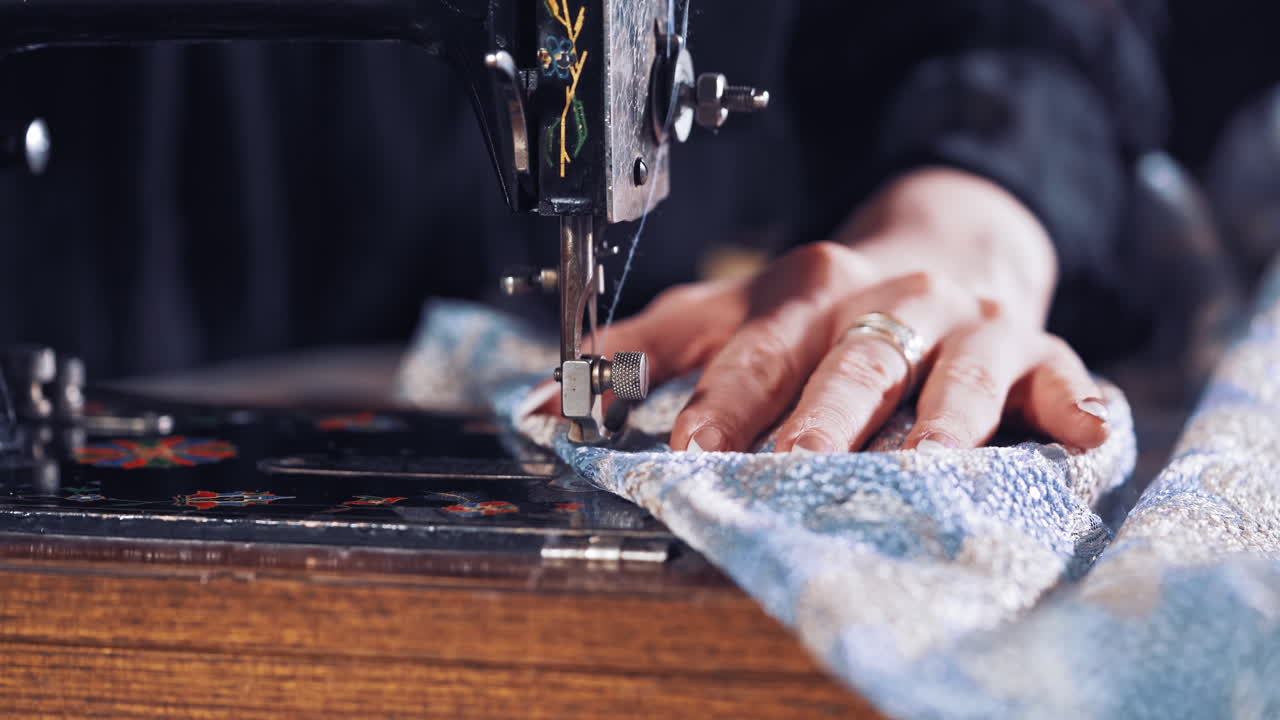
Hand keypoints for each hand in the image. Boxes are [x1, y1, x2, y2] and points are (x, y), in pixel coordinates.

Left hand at [584, 168, 1110, 452]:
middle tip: (792, 466)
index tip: (686, 450)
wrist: (944, 251)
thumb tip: (554, 391)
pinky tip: (1084, 435)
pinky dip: (1073, 406)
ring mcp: (966, 325)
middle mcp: (888, 302)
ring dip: (938, 421)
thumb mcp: (737, 308)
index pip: (759, 346)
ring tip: (922, 467)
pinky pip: (1059, 378)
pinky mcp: (1036, 351)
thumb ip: (651, 345)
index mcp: (808, 290)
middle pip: (852, 359)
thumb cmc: (829, 306)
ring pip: (954, 372)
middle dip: (822, 415)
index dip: (723, 400)